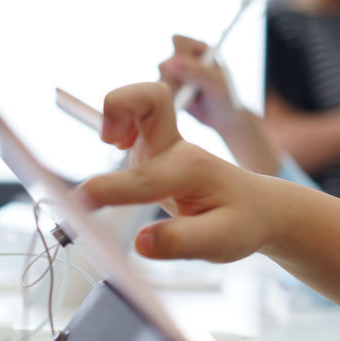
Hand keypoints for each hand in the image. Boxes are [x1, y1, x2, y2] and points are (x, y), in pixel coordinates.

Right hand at [80, 82, 281, 261]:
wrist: (259, 208)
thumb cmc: (242, 222)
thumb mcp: (221, 241)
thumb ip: (181, 242)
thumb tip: (141, 242)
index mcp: (192, 171)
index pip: (144, 179)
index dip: (107, 191)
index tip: (80, 205)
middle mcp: (177, 150)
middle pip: (151, 97)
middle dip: (120, 105)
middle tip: (111, 139)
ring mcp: (163, 146)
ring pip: (140, 101)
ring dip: (117, 109)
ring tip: (114, 140)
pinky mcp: (152, 151)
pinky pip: (133, 117)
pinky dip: (117, 120)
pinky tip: (118, 142)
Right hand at [158, 34, 239, 131]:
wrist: (224, 118)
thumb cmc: (226, 97)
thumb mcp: (217, 83)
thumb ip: (197, 72)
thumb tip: (172, 63)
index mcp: (199, 49)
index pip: (179, 41)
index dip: (181, 55)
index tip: (194, 68)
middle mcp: (184, 58)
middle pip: (165, 63)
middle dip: (177, 79)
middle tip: (194, 88)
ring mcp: (175, 73)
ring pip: (161, 80)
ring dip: (175, 91)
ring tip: (193, 97)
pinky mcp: (169, 88)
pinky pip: (160, 92)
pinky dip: (172, 99)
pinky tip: (186, 103)